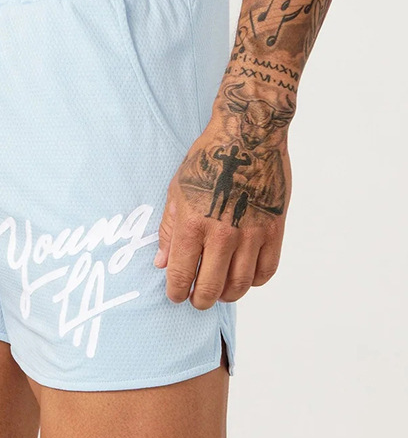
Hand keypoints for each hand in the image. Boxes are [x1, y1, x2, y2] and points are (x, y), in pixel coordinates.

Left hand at [154, 116, 290, 307]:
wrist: (247, 137)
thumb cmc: (207, 162)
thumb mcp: (176, 192)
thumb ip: (169, 231)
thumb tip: (163, 264)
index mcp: (193, 223)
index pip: (182, 273)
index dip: (176, 291)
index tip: (175, 295)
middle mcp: (223, 233)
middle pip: (211, 287)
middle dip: (199, 300)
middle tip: (195, 299)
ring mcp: (252, 233)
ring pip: (240, 285)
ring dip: (227, 295)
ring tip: (218, 291)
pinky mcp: (275, 230)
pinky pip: (266, 270)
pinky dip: (254, 281)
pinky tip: (243, 276)